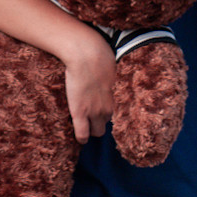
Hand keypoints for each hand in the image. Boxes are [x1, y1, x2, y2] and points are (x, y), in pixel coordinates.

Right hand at [61, 29, 114, 143]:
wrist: (87, 56)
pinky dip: (82, 138)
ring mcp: (94, 112)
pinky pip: (82, 133)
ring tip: (85, 126)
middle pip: (107, 126)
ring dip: (92, 129)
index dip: (107, 117)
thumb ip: (111, 81)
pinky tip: (81, 140)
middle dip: (99, 125)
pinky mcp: (80, 112)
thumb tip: (110, 80)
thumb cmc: (100, 57)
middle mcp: (108, 108)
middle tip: (92, 121)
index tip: (103, 116)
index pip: (115, 116)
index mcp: (116, 99)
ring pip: (96, 131)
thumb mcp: (111, 71)